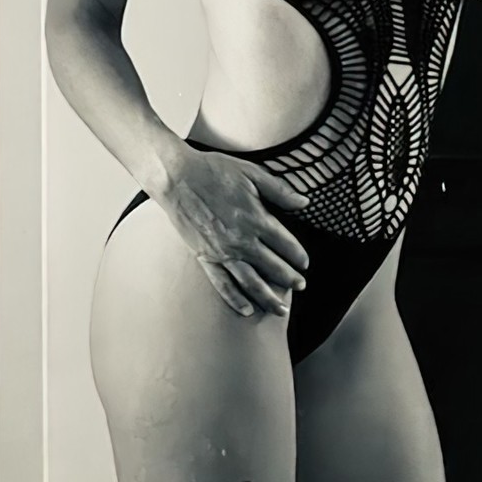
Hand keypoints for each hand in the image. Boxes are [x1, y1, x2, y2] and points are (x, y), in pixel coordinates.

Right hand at [154, 146, 311, 318]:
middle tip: (301, 286)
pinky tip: (247, 310)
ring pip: (251, 282)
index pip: (285, 244)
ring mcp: (222, 252)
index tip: (305, 263)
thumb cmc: (214, 171)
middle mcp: (242, 240)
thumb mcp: (252, 173)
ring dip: (269, 297)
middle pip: (272, 266)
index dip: (298, 255)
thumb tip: (304, 201)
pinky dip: (235, 298)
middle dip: (290, 279)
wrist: (176, 177)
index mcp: (256, 219)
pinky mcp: (205, 257)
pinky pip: (222, 284)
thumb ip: (280, 190)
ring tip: (281, 309)